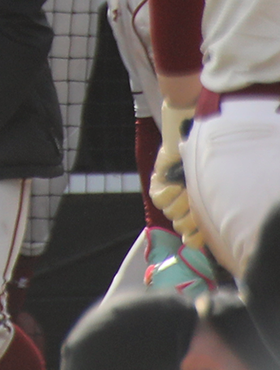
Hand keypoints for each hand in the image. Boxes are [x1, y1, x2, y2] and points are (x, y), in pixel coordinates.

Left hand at [150, 101, 200, 246]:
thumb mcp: (212, 179)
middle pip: (182, 226)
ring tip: (186, 189)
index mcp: (202, 204)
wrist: (191, 130)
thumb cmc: (207, 154)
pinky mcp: (158, 182)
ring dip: (179, 203)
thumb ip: (210, 202)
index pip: (197, 234)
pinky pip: (158, 199)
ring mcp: (171, 192)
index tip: (201, 238)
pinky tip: (173, 185)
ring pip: (171, 214)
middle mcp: (185, 200)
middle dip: (190, 217)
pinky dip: (165, 194)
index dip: (197, 239)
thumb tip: (208, 230)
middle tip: (195, 202)